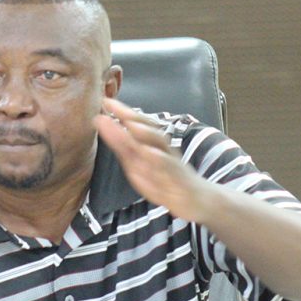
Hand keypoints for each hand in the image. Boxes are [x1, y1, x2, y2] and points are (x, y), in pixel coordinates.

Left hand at [93, 98, 213, 221]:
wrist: (197, 199)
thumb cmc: (164, 179)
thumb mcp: (139, 164)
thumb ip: (122, 146)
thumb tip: (103, 126)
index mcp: (152, 146)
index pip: (138, 124)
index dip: (122, 112)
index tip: (105, 101)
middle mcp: (162, 149)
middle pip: (149, 128)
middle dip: (131, 116)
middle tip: (113, 106)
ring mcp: (172, 162)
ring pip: (160, 144)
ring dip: (145, 132)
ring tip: (130, 123)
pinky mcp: (179, 178)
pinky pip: (170, 167)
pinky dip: (159, 159)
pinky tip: (148, 152)